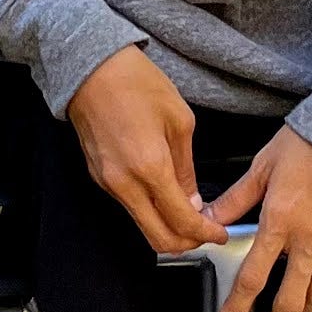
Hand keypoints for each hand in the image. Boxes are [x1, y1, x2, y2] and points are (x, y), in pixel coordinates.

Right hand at [69, 47, 219, 254]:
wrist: (92, 69)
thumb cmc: (134, 83)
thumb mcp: (180, 121)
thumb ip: (186, 168)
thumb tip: (192, 199)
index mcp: (149, 168)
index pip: (181, 221)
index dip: (205, 234)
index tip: (218, 234)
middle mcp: (124, 183)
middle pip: (158, 239)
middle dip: (187, 243)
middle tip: (205, 233)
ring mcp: (108, 183)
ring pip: (142, 225)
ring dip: (167, 228)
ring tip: (188, 214)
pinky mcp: (99, 178)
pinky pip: (129, 207)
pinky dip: (150, 212)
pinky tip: (165, 197)